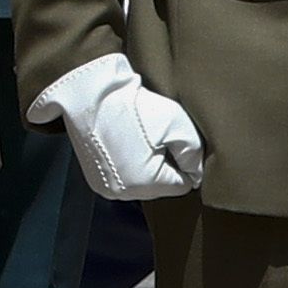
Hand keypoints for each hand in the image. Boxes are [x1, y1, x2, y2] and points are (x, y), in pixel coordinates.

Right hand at [37, 53, 206, 202]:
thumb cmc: (135, 106)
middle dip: (165, 165)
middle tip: (156, 137)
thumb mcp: (177, 124)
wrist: (90, 94)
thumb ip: (194, 154)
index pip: (182, 185)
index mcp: (145, 183)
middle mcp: (123, 193)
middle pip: (161, 187)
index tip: (174, 140)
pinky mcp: (95, 180)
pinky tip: (124, 143)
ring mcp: (105, 188)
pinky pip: (124, 180)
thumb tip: (197, 173)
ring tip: (139, 139)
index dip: (185, 162)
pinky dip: (128, 165)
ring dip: (146, 166)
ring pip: (142, 185)